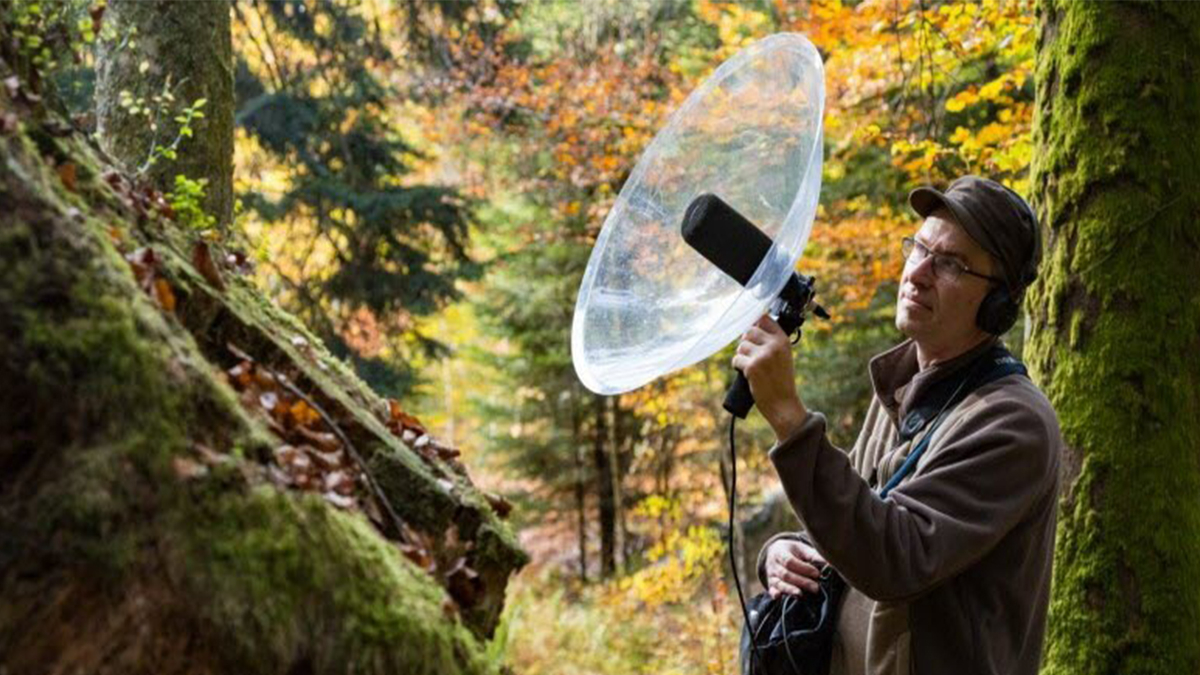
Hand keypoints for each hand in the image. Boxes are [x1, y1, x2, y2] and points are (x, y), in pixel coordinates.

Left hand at [731, 315, 808, 440]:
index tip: (753, 334)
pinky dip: (738, 366)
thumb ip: (772, 342)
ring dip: (742, 355)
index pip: (764, 319)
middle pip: (749, 331)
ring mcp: (762, 356)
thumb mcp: (783, 356)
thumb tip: (752, 327)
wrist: (783, 404)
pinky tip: (747, 374)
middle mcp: (774, 345)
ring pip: (741, 346)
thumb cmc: (781, 381)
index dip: (755, 324)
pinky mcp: (752, 367)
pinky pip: (736, 359)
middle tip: (751, 355)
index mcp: (783, 341)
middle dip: (746, 342)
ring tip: (751, 366)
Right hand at [764, 539, 827, 597]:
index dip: (804, 568)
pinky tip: (780, 597)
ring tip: (801, 595)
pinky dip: (775, 594)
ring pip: (779, 584)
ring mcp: (771, 575)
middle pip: (786, 574)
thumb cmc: (793, 552)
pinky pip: (771, 590)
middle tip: (816, 588)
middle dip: (801, 582)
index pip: (790, 561)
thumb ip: (814, 556)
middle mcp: (773, 564)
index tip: (817, 573)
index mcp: (780, 552)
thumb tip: (830, 564)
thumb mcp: (802, 549)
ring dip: (790, 590)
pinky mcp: (770, 585)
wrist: (775, 552)